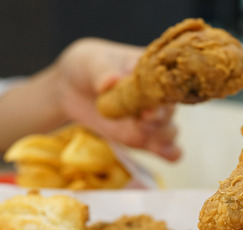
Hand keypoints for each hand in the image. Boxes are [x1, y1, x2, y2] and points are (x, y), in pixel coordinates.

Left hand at [56, 38, 180, 160]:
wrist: (72, 88)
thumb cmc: (87, 67)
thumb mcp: (91, 63)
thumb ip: (102, 72)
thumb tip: (111, 80)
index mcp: (150, 70)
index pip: (165, 80)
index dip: (160, 91)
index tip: (148, 101)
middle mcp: (156, 95)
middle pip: (170, 108)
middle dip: (160, 116)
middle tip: (143, 119)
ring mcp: (151, 118)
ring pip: (170, 129)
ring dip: (163, 135)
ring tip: (146, 133)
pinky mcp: (144, 138)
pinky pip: (166, 148)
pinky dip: (169, 152)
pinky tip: (163, 152)